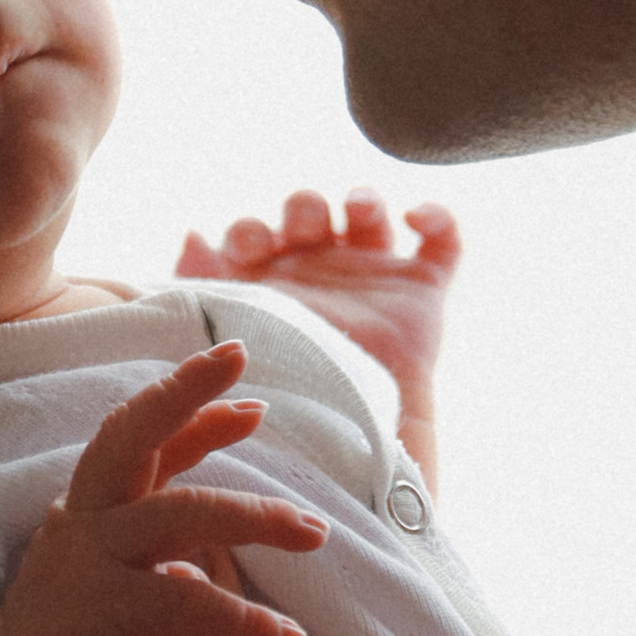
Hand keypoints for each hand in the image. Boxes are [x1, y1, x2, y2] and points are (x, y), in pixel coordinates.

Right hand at [0, 343, 329, 635]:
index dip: (194, 410)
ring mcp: (87, 561)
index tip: (252, 402)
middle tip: (239, 359)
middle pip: (137, 435)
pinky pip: (186, 603)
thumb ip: (159, 559)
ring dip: (256, 516)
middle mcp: (85, 520)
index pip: (144, 442)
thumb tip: (208, 551)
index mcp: (92, 509)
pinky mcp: (99, 612)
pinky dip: (244, 619)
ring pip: (181, 513)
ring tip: (314, 532)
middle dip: (190, 393)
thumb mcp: (122, 588)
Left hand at [176, 192, 459, 476]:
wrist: (345, 436)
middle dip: (301, 208)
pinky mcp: (421, 291)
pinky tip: (414, 217)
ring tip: (354, 212)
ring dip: (360, 199)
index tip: (244, 247)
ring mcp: (370, 280)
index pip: (255, 236)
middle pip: (311, 214)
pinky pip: (444, 241)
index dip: (249, 230)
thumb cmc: (278, 391)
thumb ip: (200, 287)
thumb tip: (191, 234)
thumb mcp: (224, 334)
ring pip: (368, 213)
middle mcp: (317, 278)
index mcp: (267, 291)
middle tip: (297, 234)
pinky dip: (438, 216)